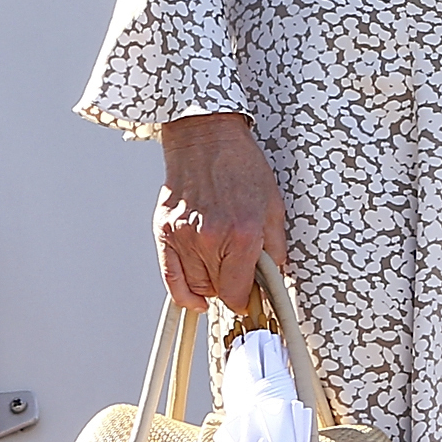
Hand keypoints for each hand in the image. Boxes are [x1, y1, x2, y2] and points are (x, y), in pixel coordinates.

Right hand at [154, 112, 288, 310]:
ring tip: (223, 271)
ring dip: (211, 286)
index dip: (247, 300)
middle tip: (241, 279)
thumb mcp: (273, 205)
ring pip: (196, 286)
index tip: (252, 301)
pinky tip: (195, 300)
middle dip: (232, 288)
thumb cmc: (241, 167)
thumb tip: (277, 273)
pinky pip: (170, 277)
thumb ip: (275, 245)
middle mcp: (211, 239)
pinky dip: (183, 294)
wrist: (207, 140)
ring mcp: (184, 237)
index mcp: (243, 234)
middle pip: (218, 290)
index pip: (239, 291)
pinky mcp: (164, 232)